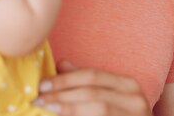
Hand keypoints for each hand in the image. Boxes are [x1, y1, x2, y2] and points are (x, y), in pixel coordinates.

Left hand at [34, 60, 150, 115]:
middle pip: (93, 92)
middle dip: (62, 95)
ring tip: (47, 110)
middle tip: (38, 100)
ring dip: (69, 109)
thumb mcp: (108, 95)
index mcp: (128, 84)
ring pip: (98, 109)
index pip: (93, 75)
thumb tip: (61, 63)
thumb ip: (86, 81)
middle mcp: (135, 99)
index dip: (65, 79)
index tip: (42, 85)